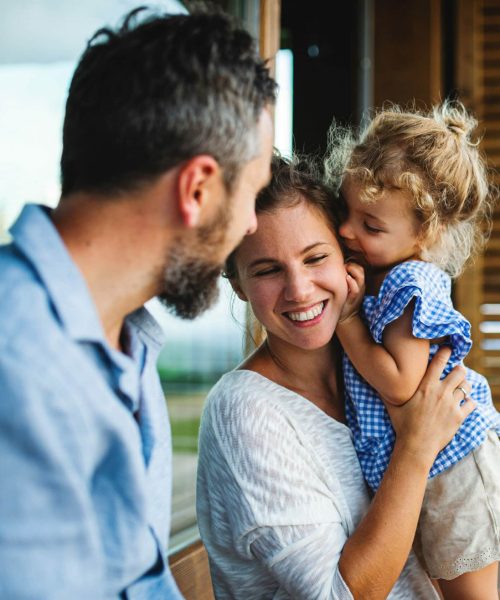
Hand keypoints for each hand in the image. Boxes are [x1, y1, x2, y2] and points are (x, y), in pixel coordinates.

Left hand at [339, 261, 364, 323]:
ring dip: (352, 270)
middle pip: (360, 269)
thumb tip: (332, 266)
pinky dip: (352, 282)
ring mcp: (358, 292)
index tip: (342, 265)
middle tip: (343, 267)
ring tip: (344, 271)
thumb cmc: (342, 299)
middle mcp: (360, 285)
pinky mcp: (353, 299)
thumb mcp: (344, 287)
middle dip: (352, 265)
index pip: (359, 267)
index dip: (351, 263)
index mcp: (358, 281)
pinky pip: (356, 289)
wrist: (345, 317)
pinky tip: (347, 278)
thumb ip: (342, 278)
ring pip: (360, 277)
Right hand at [385, 347, 474, 466]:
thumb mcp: (392, 405)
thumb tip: (374, 380)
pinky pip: (471, 404)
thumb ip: (387, 391)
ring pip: (466, 387)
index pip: (439, 362)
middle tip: (456, 371)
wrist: (416, 446)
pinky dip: (469, 402)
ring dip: (464, 386)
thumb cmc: (402, 425)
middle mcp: (441, 392)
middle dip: (459, 370)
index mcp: (426, 386)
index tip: (448, 350)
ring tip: (461, 387)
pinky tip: (465, 403)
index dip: (446, 352)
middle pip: (459, 372)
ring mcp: (451, 404)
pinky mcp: (458, 417)